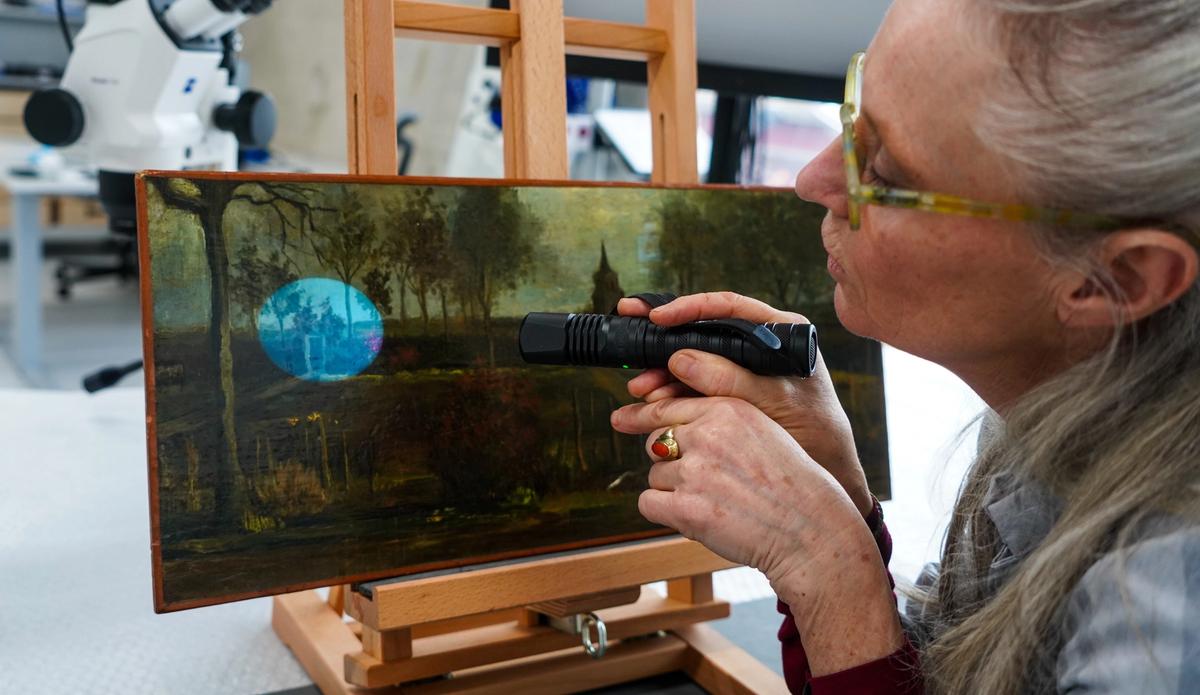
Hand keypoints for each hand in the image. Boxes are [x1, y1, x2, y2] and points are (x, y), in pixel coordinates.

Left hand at [610, 395, 901, 673]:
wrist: (811, 532)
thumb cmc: (792, 487)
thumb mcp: (763, 433)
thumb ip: (720, 422)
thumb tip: (670, 429)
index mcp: (727, 409)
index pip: (667, 405)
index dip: (644, 415)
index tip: (623, 418)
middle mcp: (708, 434)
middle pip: (656, 441)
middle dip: (671, 461)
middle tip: (703, 481)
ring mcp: (694, 472)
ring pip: (655, 476)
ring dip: (674, 491)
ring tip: (716, 502)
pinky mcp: (685, 509)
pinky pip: (649, 503)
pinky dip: (666, 513)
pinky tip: (697, 518)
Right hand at [618, 292, 873, 517]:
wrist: (829, 475)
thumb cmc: (818, 437)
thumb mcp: (776, 405)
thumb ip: (731, 381)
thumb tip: (681, 359)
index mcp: (784, 331)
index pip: (730, 307)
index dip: (690, 308)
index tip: (658, 317)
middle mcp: (762, 344)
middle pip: (705, 331)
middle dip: (666, 340)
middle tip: (630, 333)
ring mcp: (746, 369)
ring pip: (696, 360)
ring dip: (664, 372)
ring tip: (640, 387)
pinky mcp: (733, 394)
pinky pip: (697, 385)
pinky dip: (673, 392)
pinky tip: (653, 400)